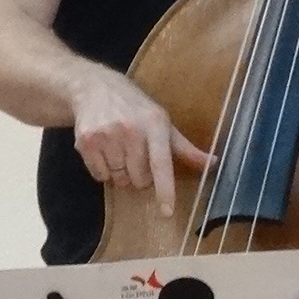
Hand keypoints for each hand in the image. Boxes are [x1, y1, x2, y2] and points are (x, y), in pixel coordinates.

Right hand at [70, 69, 209, 216]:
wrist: (93, 87)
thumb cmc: (135, 108)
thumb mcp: (162, 121)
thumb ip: (185, 148)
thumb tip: (213, 163)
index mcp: (155, 124)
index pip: (161, 164)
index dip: (165, 190)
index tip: (167, 211)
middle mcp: (131, 129)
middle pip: (139, 179)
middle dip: (139, 175)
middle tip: (135, 155)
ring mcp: (106, 135)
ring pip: (119, 179)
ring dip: (120, 172)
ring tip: (118, 149)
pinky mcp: (85, 141)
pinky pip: (99, 175)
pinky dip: (102, 170)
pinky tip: (103, 150)